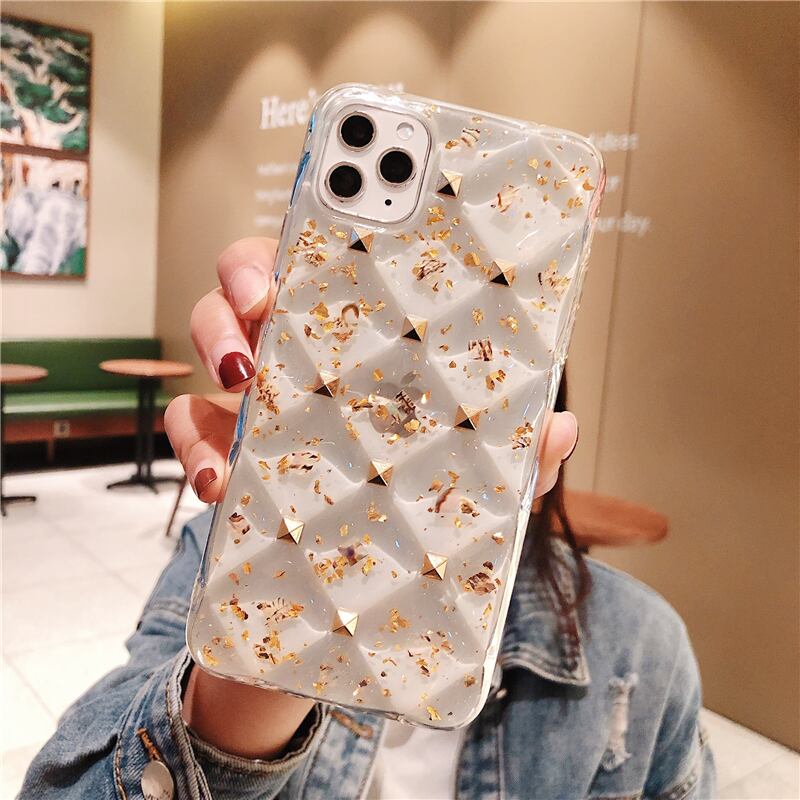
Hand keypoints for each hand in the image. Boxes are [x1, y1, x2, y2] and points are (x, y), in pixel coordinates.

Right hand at [165, 236, 577, 758]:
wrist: (357, 572)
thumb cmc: (419, 489)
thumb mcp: (473, 470)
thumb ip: (515, 449)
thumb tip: (558, 429)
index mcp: (360, 329)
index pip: (333, 257)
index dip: (322, 234)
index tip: (326, 232)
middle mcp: (300, 344)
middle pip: (250, 275)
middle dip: (248, 277)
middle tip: (264, 304)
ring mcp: (253, 389)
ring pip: (207, 330)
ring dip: (214, 341)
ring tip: (238, 378)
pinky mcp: (220, 442)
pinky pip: (186, 425)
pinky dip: (192, 445)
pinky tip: (219, 478)